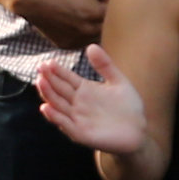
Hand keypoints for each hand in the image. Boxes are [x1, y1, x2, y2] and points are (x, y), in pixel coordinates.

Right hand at [9, 0, 106, 50]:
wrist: (34, 1)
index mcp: (97, 14)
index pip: (117, 15)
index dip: (114, 8)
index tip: (109, 4)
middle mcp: (89, 30)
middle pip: (108, 30)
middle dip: (107, 22)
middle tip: (102, 14)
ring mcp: (78, 40)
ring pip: (95, 39)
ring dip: (95, 32)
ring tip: (90, 22)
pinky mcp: (67, 45)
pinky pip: (81, 43)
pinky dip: (82, 37)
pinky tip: (79, 28)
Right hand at [34, 45, 148, 154]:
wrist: (138, 131)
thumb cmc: (128, 107)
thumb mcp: (119, 82)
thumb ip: (105, 65)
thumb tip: (91, 46)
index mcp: (84, 90)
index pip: (66, 78)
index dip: (56, 71)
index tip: (47, 62)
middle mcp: (77, 103)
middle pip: (59, 90)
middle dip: (48, 80)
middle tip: (40, 69)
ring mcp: (77, 118)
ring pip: (58, 105)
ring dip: (48, 95)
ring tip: (40, 82)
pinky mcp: (80, 133)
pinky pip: (65, 124)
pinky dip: (55, 117)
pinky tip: (46, 107)